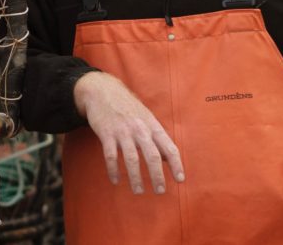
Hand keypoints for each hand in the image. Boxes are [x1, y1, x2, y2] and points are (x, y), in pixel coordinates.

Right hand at [73, 71, 184, 194]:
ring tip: (138, 191)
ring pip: (132, 159)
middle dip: (157, 176)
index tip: (180, 179)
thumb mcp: (146, 117)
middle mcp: (139, 128)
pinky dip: (113, 170)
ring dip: (136, 178)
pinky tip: (116, 180)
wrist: (102, 90)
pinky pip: (110, 156)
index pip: (169, 147)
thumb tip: (167, 158)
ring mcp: (122, 131)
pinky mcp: (106, 133)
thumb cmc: (127, 106)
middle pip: (152, 156)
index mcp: (152, 125)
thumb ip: (156, 137)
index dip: (176, 164)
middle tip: (160, 191)